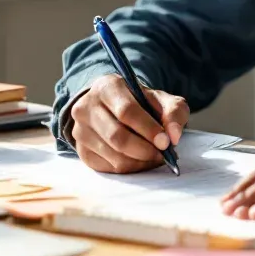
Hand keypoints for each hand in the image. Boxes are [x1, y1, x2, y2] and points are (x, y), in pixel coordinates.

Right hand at [70, 74, 188, 174]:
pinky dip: (129, 168)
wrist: (115, 108)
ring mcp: (80, 130)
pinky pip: (108, 168)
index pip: (126, 111)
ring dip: (139, 161)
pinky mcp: (82, 151)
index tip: (165, 142)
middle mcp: (87, 107)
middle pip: (117, 136)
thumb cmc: (141, 103)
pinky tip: (140, 160)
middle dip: (144, 150)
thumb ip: (174, 112)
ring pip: (113, 155)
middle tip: (162, 154)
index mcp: (107, 87)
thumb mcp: (161, 100)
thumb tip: (173, 136)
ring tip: (154, 156)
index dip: (148, 129)